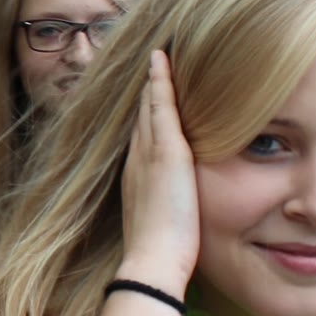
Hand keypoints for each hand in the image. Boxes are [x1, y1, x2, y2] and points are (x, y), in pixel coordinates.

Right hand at [117, 51, 196, 293]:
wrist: (152, 262)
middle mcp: (136, 159)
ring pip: (149, 105)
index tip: (152, 92)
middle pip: (141, 115)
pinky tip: (162, 59)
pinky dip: (160, 82)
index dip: (146, 112)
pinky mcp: (165, 152)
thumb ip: (168, 212)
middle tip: (153, 60)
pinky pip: (160, 107)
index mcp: (137, 176)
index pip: (142, 135)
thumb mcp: (163, 226)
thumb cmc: (161, 255)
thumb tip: (179, 219)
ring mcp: (148, 154)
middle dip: (147, 90)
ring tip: (159, 53)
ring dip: (153, 79)